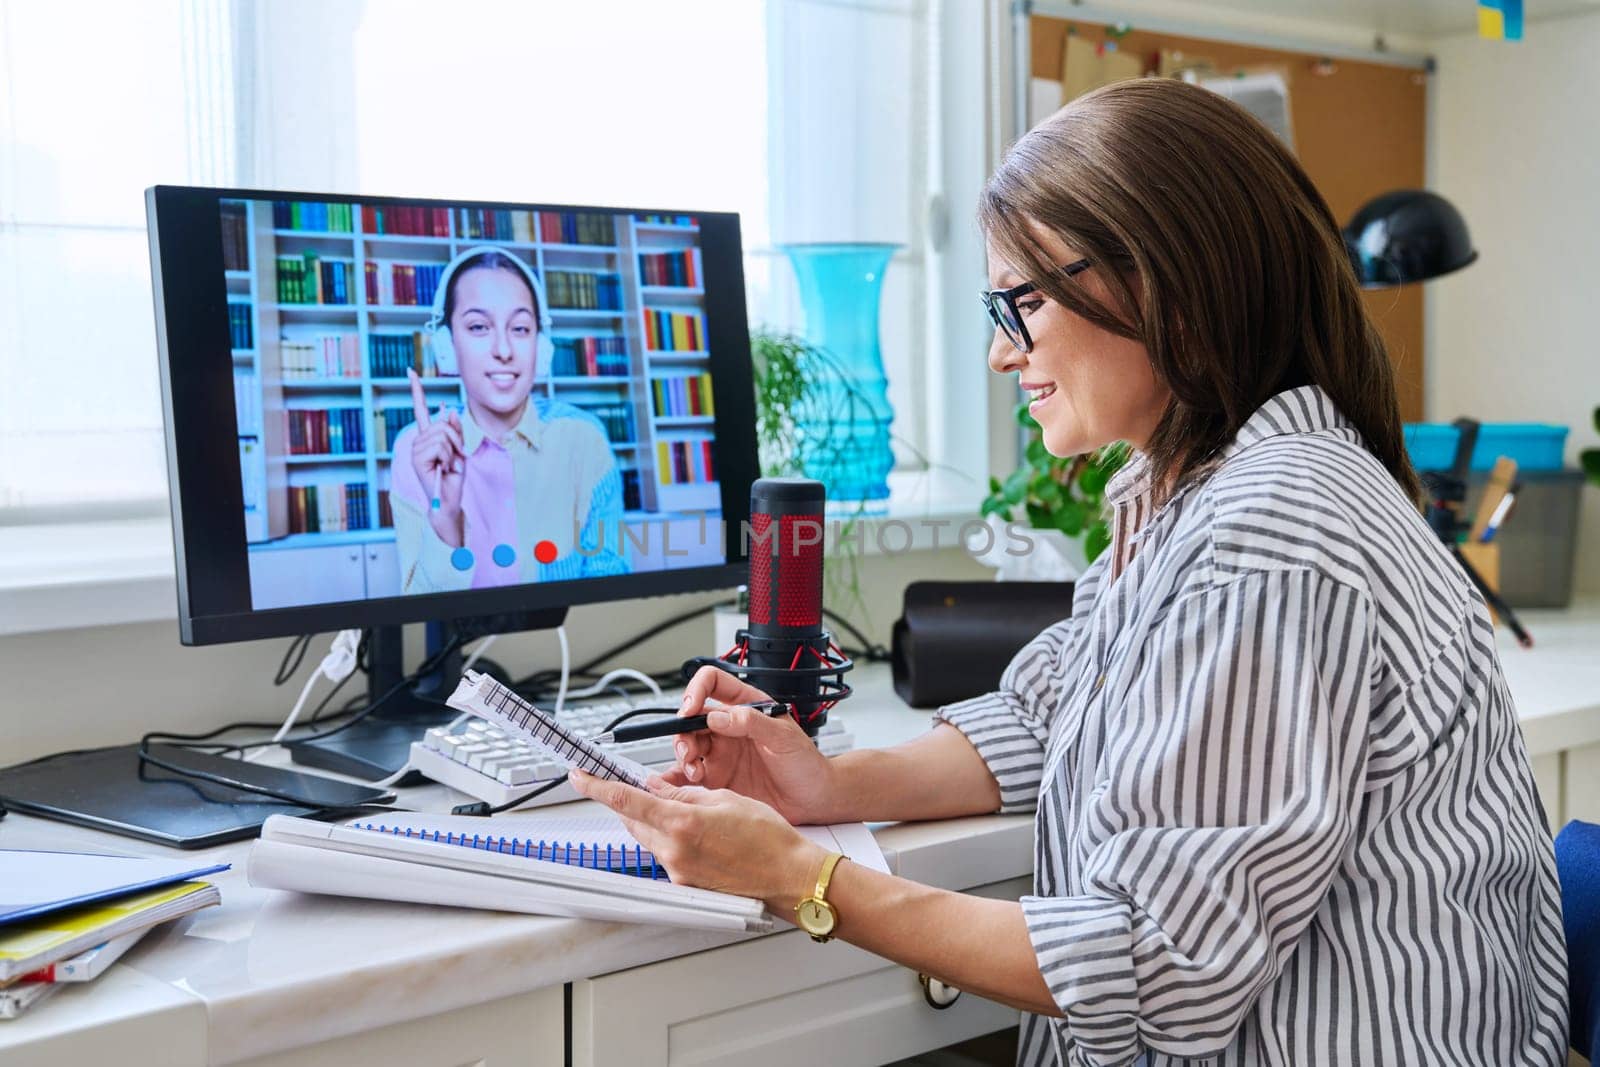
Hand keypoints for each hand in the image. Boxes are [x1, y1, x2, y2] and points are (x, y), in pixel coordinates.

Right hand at [408, 369, 465, 544]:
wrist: (448, 498)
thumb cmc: (454, 475)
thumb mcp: (460, 448)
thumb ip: (455, 429)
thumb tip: (451, 408)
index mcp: (427, 436)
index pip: (420, 408)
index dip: (417, 390)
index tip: (410, 371)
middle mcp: (418, 440)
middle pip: (442, 424)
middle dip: (456, 439)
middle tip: (453, 457)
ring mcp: (416, 449)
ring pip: (443, 435)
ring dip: (453, 450)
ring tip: (447, 464)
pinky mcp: (417, 458)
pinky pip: (440, 446)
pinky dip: (448, 457)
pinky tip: (442, 468)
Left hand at [569, 771, 826, 911]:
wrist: (789, 876)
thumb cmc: (769, 838)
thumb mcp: (725, 799)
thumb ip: (684, 794)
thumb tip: (657, 788)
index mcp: (682, 824)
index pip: (626, 800)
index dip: (597, 786)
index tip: (580, 776)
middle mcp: (674, 851)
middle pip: (632, 819)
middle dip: (627, 800)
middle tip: (630, 783)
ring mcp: (678, 870)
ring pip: (647, 836)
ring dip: (650, 818)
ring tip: (675, 805)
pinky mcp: (686, 883)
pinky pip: (664, 853)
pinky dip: (667, 836)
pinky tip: (689, 829)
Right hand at [666, 666, 837, 824]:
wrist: (813, 799)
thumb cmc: (806, 763)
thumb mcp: (784, 737)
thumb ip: (751, 723)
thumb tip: (719, 716)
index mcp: (746, 706)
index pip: (712, 683)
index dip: (697, 690)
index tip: (691, 708)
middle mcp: (729, 727)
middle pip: (692, 717)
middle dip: (683, 731)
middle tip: (689, 751)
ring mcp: (721, 753)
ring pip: (687, 745)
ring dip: (683, 755)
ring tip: (694, 770)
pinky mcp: (717, 778)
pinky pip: (689, 775)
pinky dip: (677, 778)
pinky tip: (678, 784)